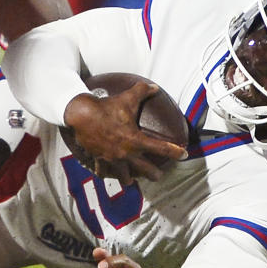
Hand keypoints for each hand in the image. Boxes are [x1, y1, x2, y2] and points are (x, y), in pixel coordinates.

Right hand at [63, 81, 186, 183]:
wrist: (82, 116)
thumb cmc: (106, 107)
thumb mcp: (127, 98)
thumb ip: (142, 91)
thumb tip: (154, 87)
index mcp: (135, 140)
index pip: (161, 148)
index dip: (175, 152)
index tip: (184, 155)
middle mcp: (126, 153)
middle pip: (146, 170)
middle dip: (155, 175)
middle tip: (159, 176)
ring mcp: (112, 159)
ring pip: (124, 176)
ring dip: (129, 179)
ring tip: (131, 180)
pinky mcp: (99, 159)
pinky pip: (103, 171)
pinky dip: (105, 173)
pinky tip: (106, 173)